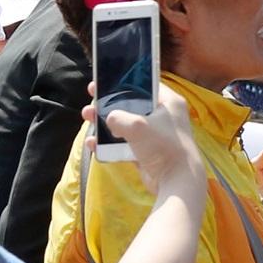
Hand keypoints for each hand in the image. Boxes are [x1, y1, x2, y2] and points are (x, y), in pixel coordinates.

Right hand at [87, 86, 203, 201]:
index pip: (146, 84)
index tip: (105, 80)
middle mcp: (163, 116)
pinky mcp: (146, 152)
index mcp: (169, 102)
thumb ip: (117, 117)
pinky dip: (109, 143)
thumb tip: (108, 119)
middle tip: (91, 98)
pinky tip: (93, 143)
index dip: (125, 81)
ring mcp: (154, 135)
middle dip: (109, 103)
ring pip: (125, 124)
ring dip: (105, 122)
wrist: (176, 182)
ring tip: (87, 117)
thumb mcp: (136, 126)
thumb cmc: (162, 146)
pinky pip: (124, 144)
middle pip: (132, 104)